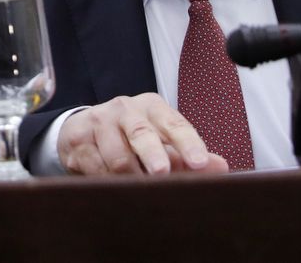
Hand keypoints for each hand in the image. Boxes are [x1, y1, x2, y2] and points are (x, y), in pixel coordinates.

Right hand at [56, 93, 228, 175]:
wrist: (83, 131)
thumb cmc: (132, 138)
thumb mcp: (162, 142)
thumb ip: (191, 155)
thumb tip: (222, 167)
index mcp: (152, 107)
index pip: (174, 124)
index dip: (188, 144)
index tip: (199, 163)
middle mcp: (124, 109)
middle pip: (141, 133)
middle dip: (153, 154)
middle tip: (161, 172)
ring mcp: (99, 122)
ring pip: (117, 157)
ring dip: (130, 179)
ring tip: (138, 191)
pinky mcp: (78, 139)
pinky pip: (94, 167)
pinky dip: (107, 182)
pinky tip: (112, 186)